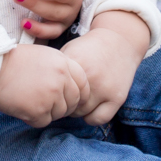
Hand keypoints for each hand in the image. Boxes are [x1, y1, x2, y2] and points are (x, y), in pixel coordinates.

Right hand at [0, 42, 90, 127]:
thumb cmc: (13, 60)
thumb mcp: (43, 55)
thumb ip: (60, 69)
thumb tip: (69, 87)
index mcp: (64, 63)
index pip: (84, 83)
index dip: (80, 94)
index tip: (74, 99)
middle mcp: (61, 80)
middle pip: (74, 101)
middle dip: (65, 106)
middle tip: (49, 105)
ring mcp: (51, 96)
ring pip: (60, 113)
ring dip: (48, 112)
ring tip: (31, 102)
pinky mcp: (39, 111)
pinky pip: (44, 122)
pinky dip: (34, 119)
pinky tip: (23, 108)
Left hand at [60, 10, 149, 124]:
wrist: (119, 41)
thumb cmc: (89, 48)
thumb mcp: (70, 51)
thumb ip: (57, 69)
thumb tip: (41, 89)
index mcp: (75, 65)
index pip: (55, 90)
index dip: (51, 93)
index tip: (52, 92)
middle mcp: (90, 78)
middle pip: (67, 103)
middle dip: (63, 102)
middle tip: (64, 98)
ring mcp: (104, 89)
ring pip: (81, 113)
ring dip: (76, 110)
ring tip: (76, 101)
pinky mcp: (117, 98)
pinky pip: (98, 119)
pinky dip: (91, 117)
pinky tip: (89, 109)